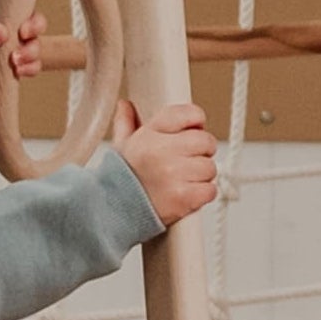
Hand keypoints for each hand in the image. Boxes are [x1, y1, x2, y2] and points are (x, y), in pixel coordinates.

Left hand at [0, 6, 46, 79]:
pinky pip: (34, 63)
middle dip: (36, 26)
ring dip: (31, 51)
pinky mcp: (21, 61)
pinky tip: (19, 70)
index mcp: (3, 8)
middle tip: (24, 33)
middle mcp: (15, 24)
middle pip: (37, 20)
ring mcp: (19, 43)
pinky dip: (30, 67)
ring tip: (15, 59)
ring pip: (37, 44)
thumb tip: (2, 33)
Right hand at [115, 99, 217, 227]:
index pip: (188, 113)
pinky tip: (187, 195)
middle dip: (202, 152)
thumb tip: (125, 105)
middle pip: (206, 140)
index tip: (194, 129)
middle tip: (189, 161)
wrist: (110, 214)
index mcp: (149, 134)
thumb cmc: (119, 181)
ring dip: (202, 176)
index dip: (196, 120)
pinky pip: (210, 190)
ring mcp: (174, 174)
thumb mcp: (121, 147)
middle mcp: (162, 151)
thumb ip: (126, 123)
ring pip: (210, 167)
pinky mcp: (183, 198)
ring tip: (183, 180)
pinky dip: (203, 194)